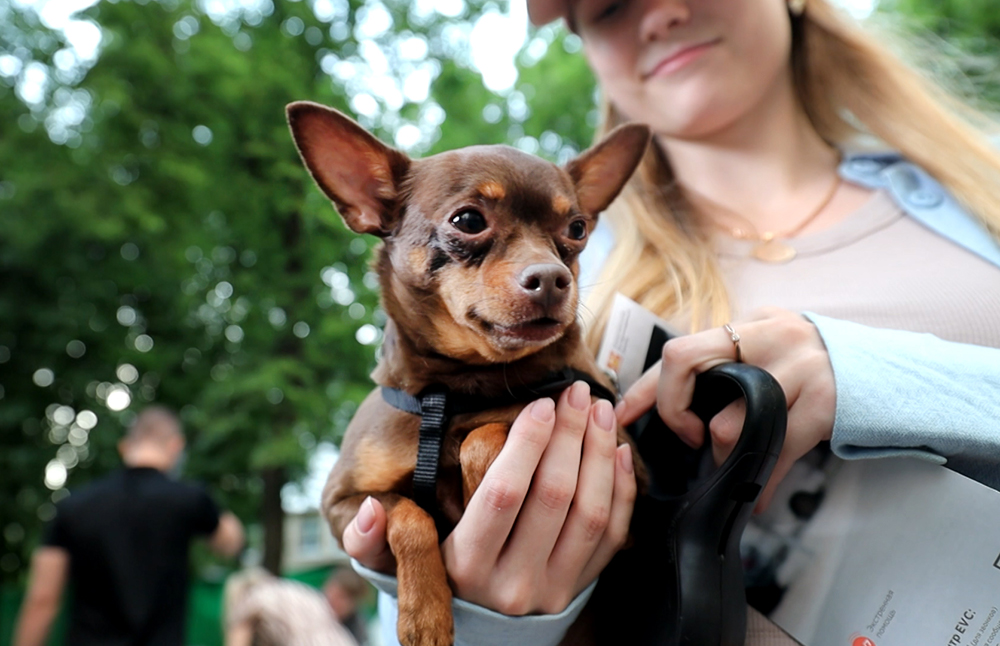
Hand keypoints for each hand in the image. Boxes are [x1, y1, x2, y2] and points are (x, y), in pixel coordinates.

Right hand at [342, 381, 636, 615]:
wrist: (480, 633)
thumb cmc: (435, 576)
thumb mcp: (395, 562)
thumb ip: (369, 539)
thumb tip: (368, 508)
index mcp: (465, 567)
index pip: (503, 494)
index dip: (527, 443)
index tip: (541, 403)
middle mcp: (512, 584)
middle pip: (554, 496)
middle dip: (570, 435)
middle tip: (576, 393)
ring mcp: (552, 589)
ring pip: (591, 512)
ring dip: (599, 453)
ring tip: (599, 410)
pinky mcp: (581, 588)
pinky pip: (613, 535)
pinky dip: (621, 487)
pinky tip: (617, 448)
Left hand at [614, 307, 835, 510]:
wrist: (883, 372)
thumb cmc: (809, 366)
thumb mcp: (766, 351)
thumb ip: (721, 367)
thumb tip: (659, 399)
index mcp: (749, 323)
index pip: (679, 349)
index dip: (645, 386)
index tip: (622, 414)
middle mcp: (770, 335)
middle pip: (685, 362)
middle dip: (672, 410)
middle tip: (689, 435)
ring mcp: (797, 368)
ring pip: (726, 422)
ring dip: (722, 453)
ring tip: (735, 458)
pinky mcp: (823, 404)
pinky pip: (773, 452)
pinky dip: (762, 479)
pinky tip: (758, 495)